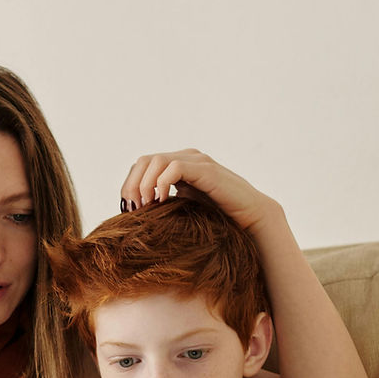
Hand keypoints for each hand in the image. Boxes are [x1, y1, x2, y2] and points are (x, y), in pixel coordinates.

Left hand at [120, 149, 282, 235]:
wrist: (249, 219)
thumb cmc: (217, 219)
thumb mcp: (182, 209)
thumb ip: (163, 204)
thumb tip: (136, 215)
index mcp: (177, 165)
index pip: (141, 166)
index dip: (129, 185)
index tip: (128, 209)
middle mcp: (185, 158)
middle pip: (143, 161)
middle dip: (132, 185)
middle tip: (133, 209)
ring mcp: (196, 161)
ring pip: (156, 160)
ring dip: (144, 184)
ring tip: (145, 206)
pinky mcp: (205, 170)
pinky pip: (174, 168)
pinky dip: (162, 184)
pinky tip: (162, 202)